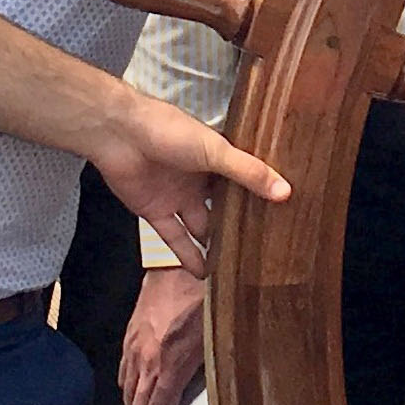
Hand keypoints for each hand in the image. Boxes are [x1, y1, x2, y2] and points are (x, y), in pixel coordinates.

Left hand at [89, 90, 290, 278]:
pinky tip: (204, 274)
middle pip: (222, 206)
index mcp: (215, 157)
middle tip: (265, 249)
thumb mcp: (216, 151)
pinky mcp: (155, 212)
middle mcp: (198, 179)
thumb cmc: (169, 131)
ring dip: (214, 244)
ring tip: (238, 268)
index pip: (243, 180)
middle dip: (239, 225)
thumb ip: (249, 172)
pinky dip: (188, 255)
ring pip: (200, 226)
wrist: (119, 134)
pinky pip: (175, 238)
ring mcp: (176, 197)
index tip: (283, 216)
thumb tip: (286, 192)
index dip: (259, 196)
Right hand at [119, 267, 207, 404]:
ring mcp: (133, 348)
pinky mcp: (128, 336)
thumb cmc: (205, 299)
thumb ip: (211, 373)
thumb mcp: (217, 340)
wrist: (180, 265)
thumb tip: (215, 399)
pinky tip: (146, 382)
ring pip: (126, 392)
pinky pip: (122, 371)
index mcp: (169, 366)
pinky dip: (132, 384)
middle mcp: (145, 361)